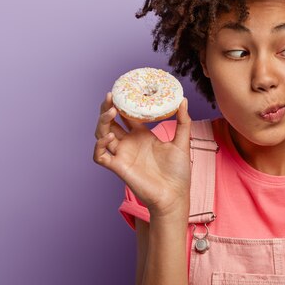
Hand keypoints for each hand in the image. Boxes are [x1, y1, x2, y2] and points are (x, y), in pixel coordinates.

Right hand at [93, 92, 191, 216]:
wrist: (175, 195)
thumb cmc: (178, 172)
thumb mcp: (182, 142)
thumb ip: (183, 121)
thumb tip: (183, 100)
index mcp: (141, 135)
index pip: (125, 115)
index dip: (122, 103)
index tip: (123, 89)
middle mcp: (129, 143)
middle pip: (110, 122)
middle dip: (107, 108)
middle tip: (111, 95)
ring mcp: (122, 155)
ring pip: (101, 135)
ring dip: (102, 122)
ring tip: (111, 111)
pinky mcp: (118, 167)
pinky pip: (100, 156)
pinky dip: (100, 146)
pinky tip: (110, 137)